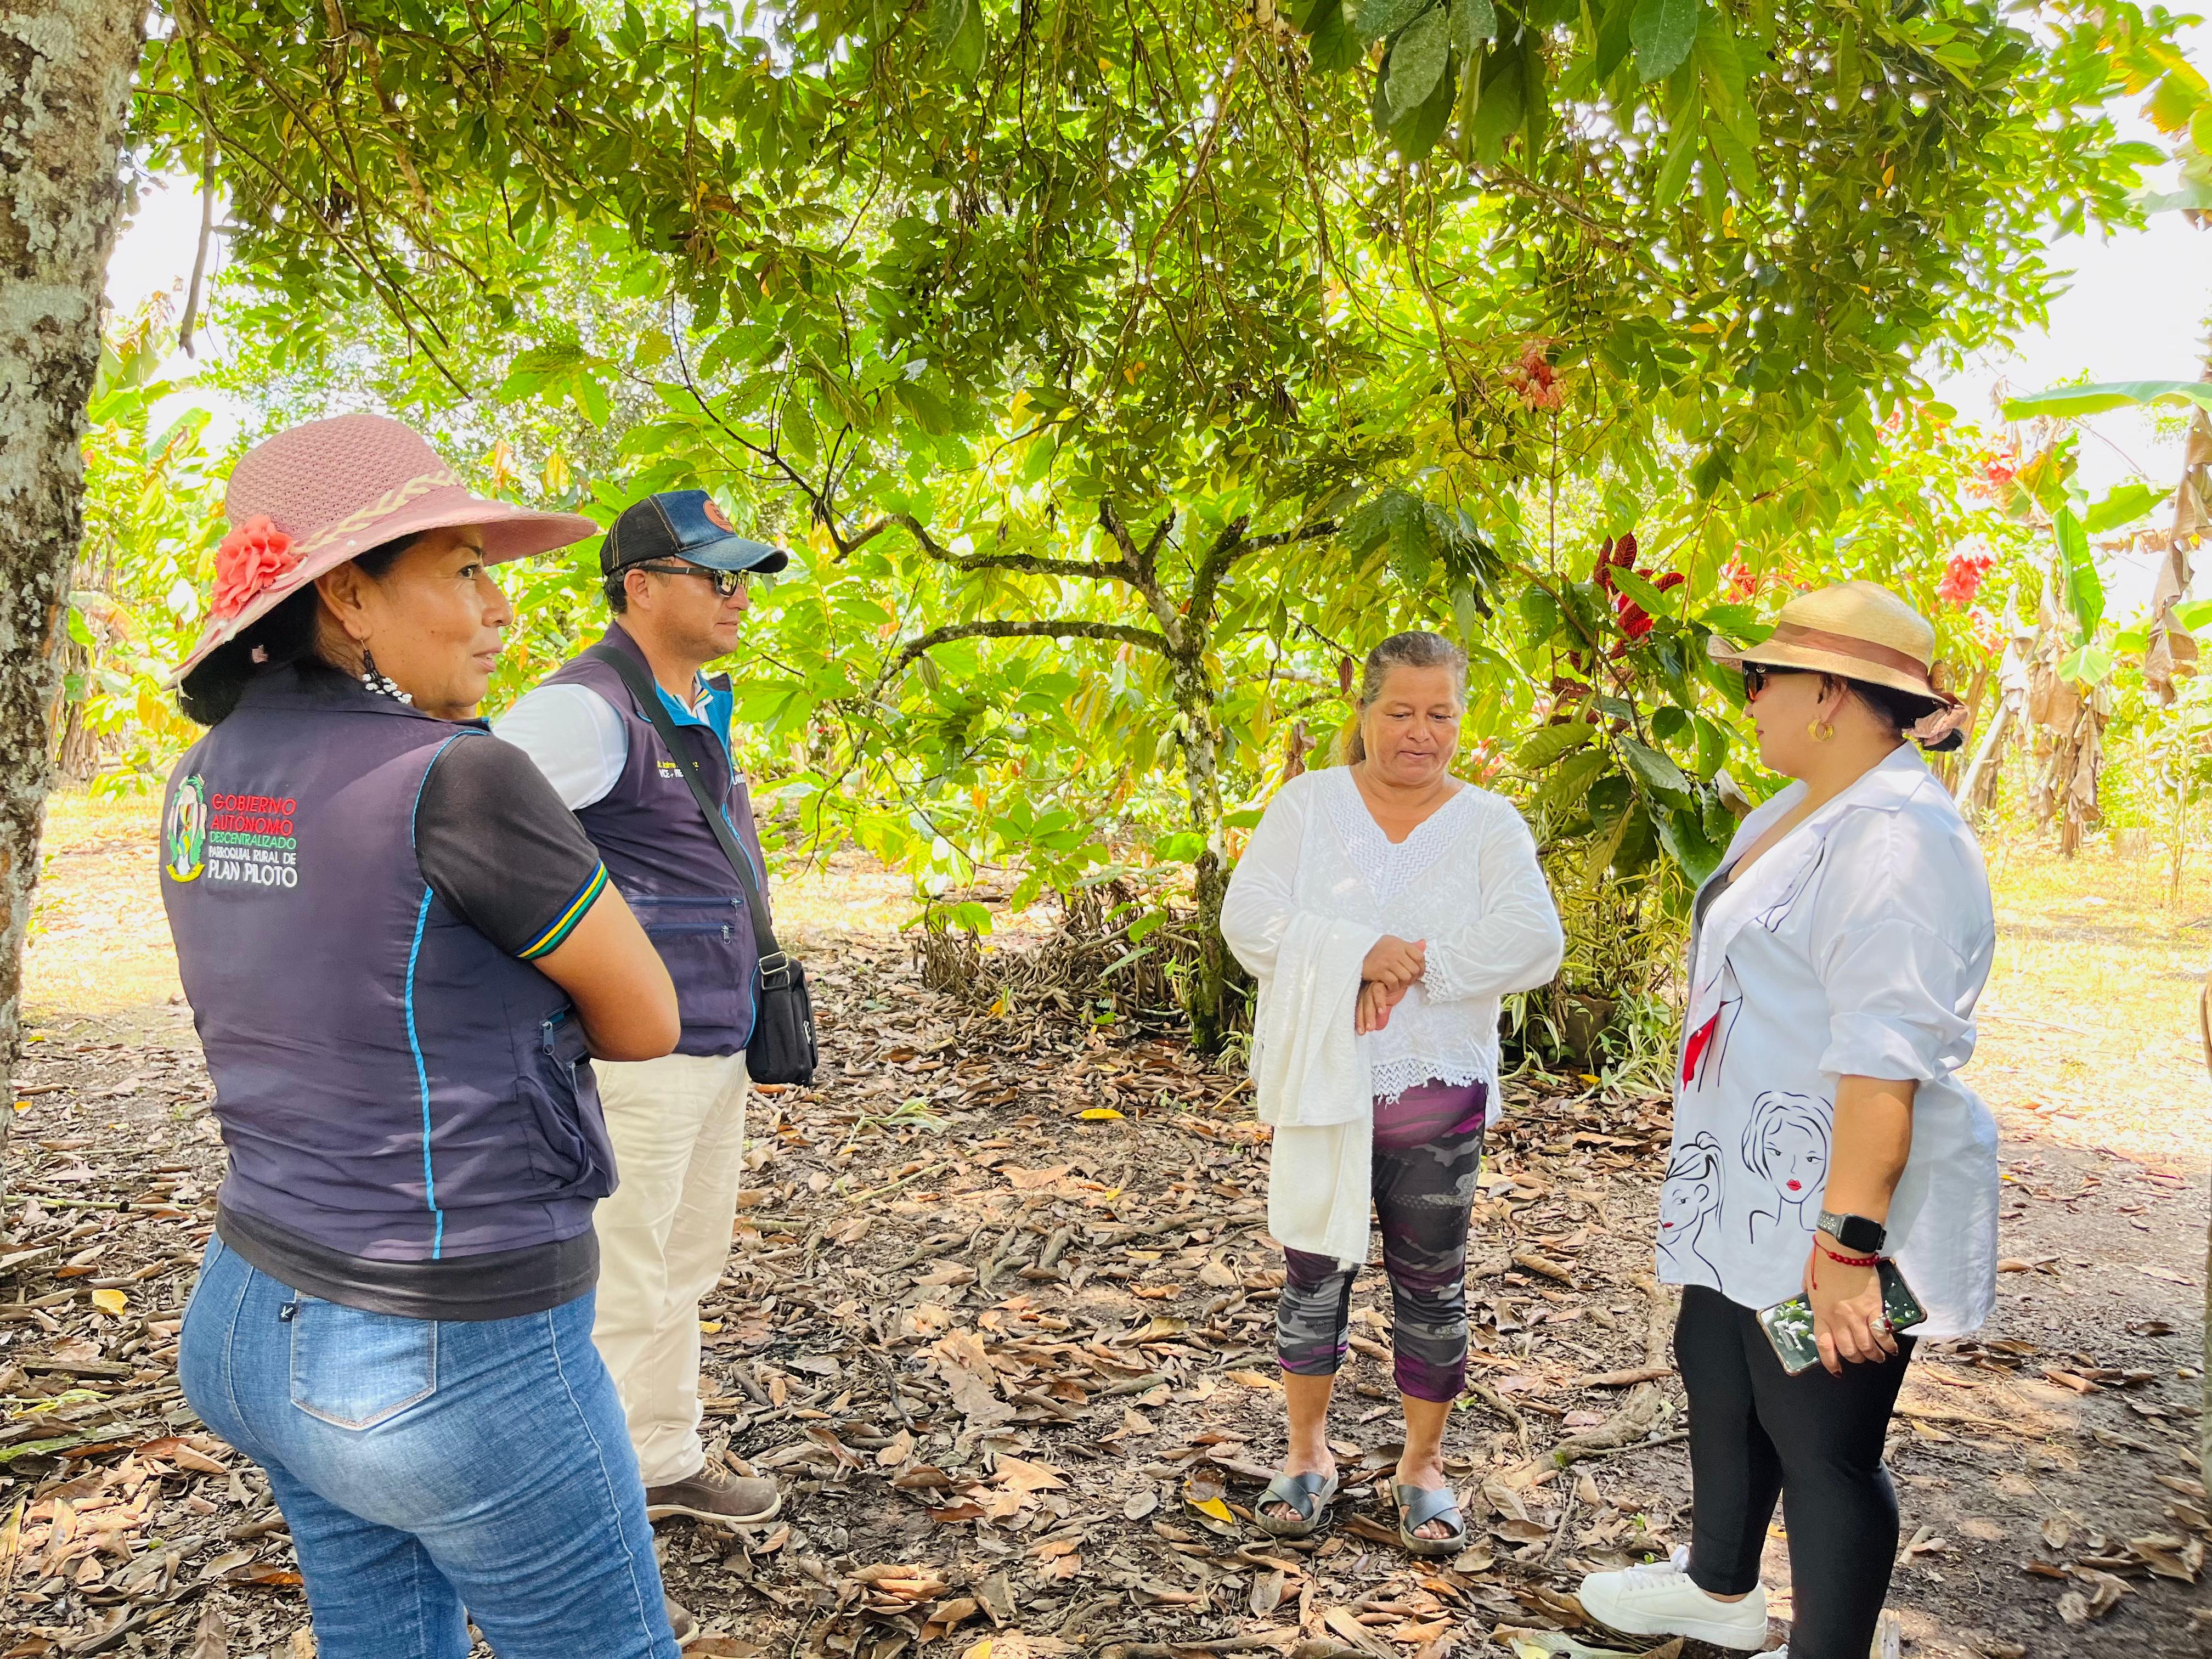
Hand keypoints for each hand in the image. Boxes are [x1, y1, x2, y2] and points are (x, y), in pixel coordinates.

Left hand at [1355, 979, 1409, 1034]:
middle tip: (1366, 1031)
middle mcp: (1367, 991)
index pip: (1360, 1009)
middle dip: (1363, 1019)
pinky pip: (1378, 991)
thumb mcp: (1387, 1003)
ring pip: (1368, 1000)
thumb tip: (1379, 1027)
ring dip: (1370, 1013)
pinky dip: (1379, 1002)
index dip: (1360, 1020)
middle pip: (1362, 1005)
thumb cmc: (1392, 989)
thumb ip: (1382, 1014)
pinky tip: (1382, 1011)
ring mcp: (1373, 985)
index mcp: (1366, 996)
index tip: (1361, 1032)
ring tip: (1371, 1027)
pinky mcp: (1381, 981)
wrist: (1401, 976)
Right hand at [1360, 936, 1426, 990]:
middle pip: (1414, 969)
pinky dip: (1394, 987)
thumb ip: (1407, 946)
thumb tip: (1424, 943)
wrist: (1355, 950)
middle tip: (1408, 981)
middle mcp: (1395, 952)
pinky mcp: (1380, 971)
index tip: (1419, 973)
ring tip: (1399, 984)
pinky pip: (1394, 983)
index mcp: (1400, 944)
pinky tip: (1391, 986)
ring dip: (1404, 983)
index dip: (1422, 967)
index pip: (1419, 956)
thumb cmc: (1374, 947)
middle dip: (1413, 978)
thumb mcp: (1392, 942)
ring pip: (1406, 977)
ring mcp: (1388, 962)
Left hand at [1802, 1239, 1898, 1375]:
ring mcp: (1856, 1315)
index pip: (1824, 1345)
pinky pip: (1881, 1333)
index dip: (1831, 1362)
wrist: (1843, 1248)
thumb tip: (1808, 1295)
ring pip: (1866, 1346)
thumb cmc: (1823, 1260)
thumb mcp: (1808, 1278)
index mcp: (1820, 1313)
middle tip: (1861, 1357)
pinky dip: (1887, 1344)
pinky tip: (1891, 1349)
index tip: (1837, 1370)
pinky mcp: (1874, 1307)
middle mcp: (1838, 1319)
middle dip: (1855, 1359)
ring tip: (1879, 1357)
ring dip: (1873, 1356)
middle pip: (1848, 1350)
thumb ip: (1810, 1292)